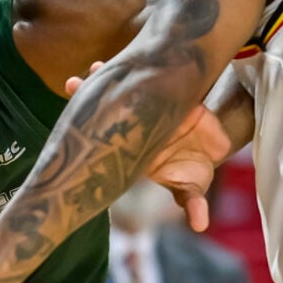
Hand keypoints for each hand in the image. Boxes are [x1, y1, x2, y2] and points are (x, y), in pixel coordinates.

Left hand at [64, 70, 234, 233]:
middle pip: (107, 110)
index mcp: (135, 146)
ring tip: (95, 67)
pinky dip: (139, 65)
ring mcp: (148, 106)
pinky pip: (148, 74)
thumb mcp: (193, 184)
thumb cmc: (194, 168)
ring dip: (106, 77)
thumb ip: (192, 200)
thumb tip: (200, 225)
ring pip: (123, 90)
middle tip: (72, 85)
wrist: (210, 146)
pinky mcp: (165, 90)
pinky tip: (126, 57)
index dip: (89, 129)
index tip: (76, 122)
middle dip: (87, 97)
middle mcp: (135, 125)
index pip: (106, 136)